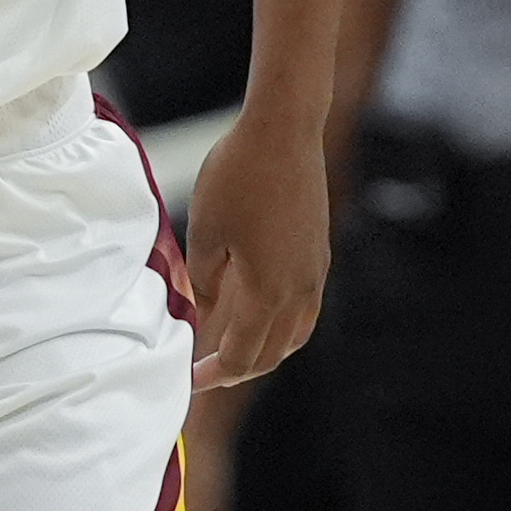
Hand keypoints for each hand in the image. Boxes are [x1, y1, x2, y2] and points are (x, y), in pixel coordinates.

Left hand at [182, 113, 328, 389]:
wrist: (283, 131)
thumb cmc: (237, 177)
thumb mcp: (205, 232)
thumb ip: (205, 283)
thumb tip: (207, 314)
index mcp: (268, 292)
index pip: (241, 356)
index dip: (214, 374)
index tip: (190, 379)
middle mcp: (299, 291)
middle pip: (271, 354)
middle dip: (238, 370)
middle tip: (208, 372)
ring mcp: (315, 272)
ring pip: (295, 334)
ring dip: (266, 350)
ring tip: (235, 348)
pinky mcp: (320, 253)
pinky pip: (304, 308)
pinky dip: (282, 324)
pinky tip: (260, 311)